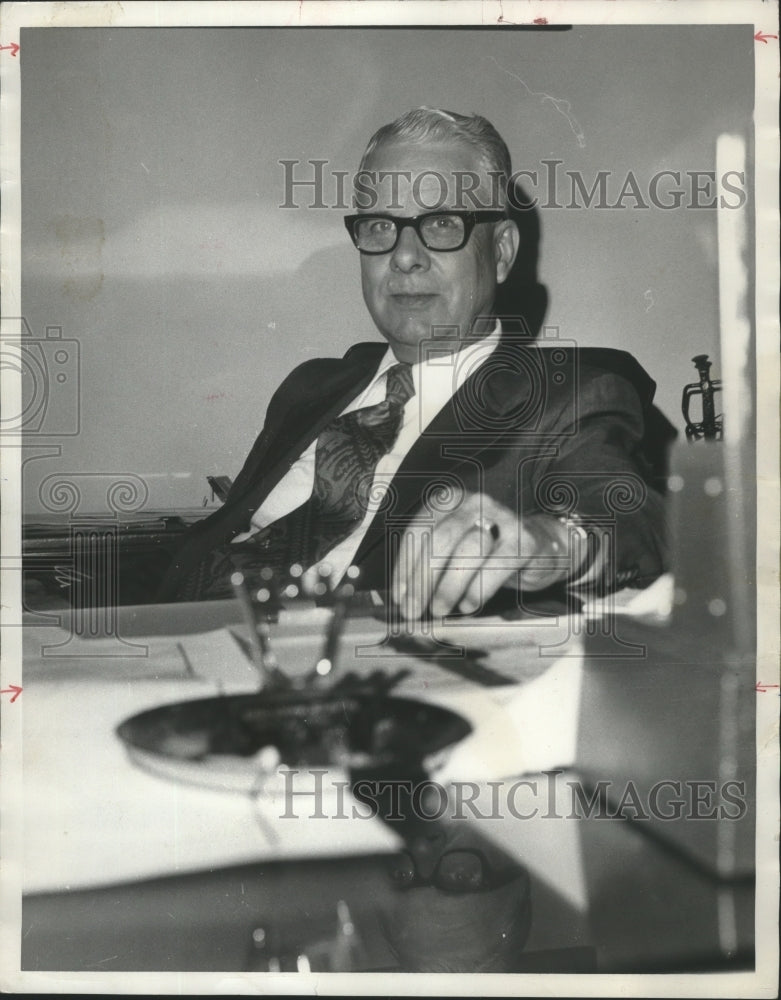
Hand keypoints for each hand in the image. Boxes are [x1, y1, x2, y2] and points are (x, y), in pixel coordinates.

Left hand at [391, 493, 572, 620]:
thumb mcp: (455, 549)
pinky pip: (496, 567)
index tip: (399, 597)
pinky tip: (468, 606)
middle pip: (441, 540)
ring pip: (468, 550)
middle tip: (414, 610)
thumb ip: (429, 563)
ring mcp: (503, 518)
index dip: (404, 567)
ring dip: (448, 586)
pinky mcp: (525, 540)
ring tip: (440, 610)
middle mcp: (475, 503)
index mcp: (451, 500)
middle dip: (422, 580)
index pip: (418, 531)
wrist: (543, 548)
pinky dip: (478, 590)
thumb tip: (403, 597)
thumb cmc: (488, 553)